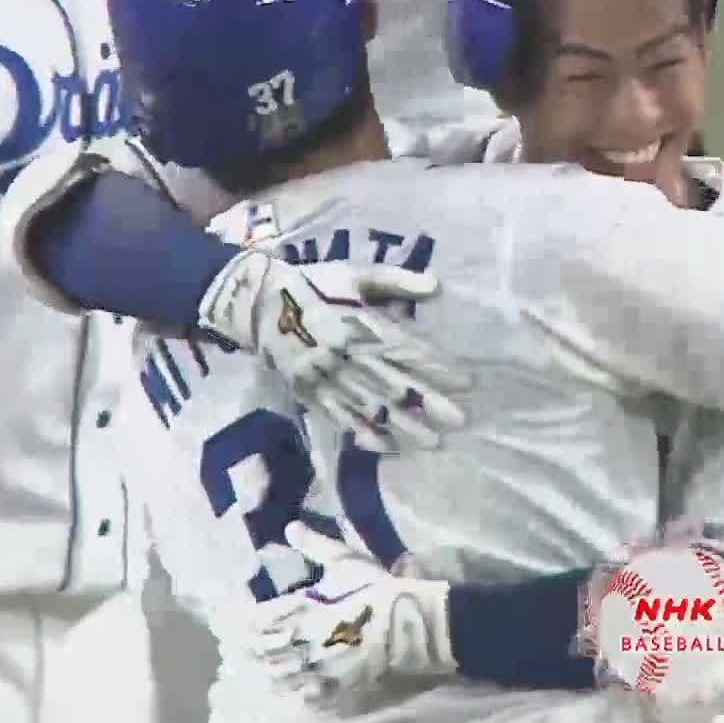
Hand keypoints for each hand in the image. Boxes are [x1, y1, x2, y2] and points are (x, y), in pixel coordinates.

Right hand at [198, 250, 468, 452]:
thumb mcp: (355, 274)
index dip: (436, 368)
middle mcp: (346, 357)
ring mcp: (327, 379)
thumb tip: (438, 287)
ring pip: (370, 407)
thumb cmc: (314, 284)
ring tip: (433, 442)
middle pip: (392, 384)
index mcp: (359, 326)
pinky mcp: (311, 394)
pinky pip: (340, 419)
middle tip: (459, 421)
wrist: (258, 303)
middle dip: (427, 404)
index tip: (465, 382)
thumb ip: (396, 282)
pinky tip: (388, 448)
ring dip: (403, 426)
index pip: (406, 351)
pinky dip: (363, 435)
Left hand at [242, 522, 453, 712]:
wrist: (411, 622)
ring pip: (280, 674)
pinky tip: (284, 693)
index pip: (259, 619)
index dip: (241, 623)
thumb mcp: (346, 560)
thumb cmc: (377, 588)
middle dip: (246, 650)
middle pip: (263, 650)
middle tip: (232, 651)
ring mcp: (319, 665)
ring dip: (263, 673)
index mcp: (303, 607)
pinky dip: (291, 694)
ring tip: (251, 673)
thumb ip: (314, 545)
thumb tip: (289, 525)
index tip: (227, 622)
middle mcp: (304, 639)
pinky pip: (306, 694)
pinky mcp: (337, 684)